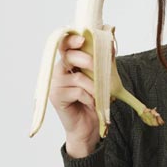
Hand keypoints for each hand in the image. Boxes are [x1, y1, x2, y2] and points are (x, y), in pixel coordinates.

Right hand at [49, 34, 100, 151]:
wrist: (87, 128)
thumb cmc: (93, 101)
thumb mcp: (101, 78)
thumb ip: (104, 61)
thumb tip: (111, 43)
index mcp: (67, 63)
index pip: (64, 45)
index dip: (71, 39)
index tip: (83, 39)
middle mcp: (58, 71)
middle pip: (69, 57)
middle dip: (87, 60)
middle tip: (98, 68)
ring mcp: (55, 84)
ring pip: (77, 77)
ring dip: (93, 86)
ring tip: (98, 95)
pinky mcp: (56, 97)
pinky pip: (77, 92)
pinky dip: (89, 98)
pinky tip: (91, 104)